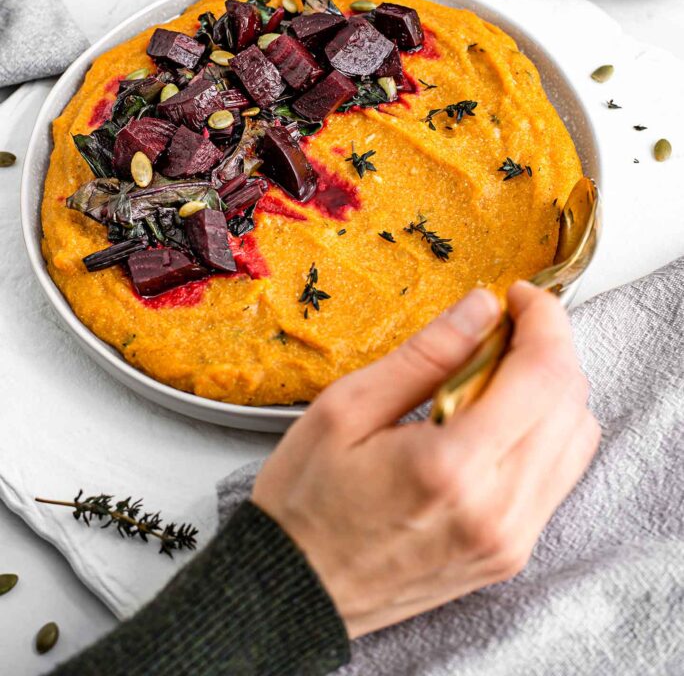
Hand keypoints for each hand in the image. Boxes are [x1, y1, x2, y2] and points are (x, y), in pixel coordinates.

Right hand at [252, 283, 599, 638]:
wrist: (295, 591)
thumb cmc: (306, 499)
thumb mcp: (347, 408)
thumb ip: (425, 354)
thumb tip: (481, 307)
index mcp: (452, 467)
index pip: (544, 375)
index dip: (544, 320)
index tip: (519, 296)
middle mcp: (497, 509)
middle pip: (572, 402)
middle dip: (549, 346)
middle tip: (504, 325)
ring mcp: (511, 539)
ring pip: (577, 438)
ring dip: (551, 388)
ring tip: (496, 371)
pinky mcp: (511, 553)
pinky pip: (560, 475)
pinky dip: (544, 429)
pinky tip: (497, 416)